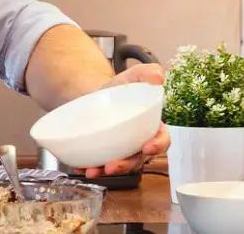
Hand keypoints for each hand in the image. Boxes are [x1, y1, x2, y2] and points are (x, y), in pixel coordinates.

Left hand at [80, 63, 169, 178]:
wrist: (95, 93)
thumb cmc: (120, 88)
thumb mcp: (134, 75)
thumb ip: (148, 72)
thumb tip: (158, 78)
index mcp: (151, 127)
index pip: (162, 140)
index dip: (157, 146)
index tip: (148, 148)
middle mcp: (138, 143)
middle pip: (138, 159)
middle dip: (126, 166)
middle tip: (112, 166)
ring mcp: (121, 150)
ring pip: (119, 166)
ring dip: (106, 172)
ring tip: (93, 171)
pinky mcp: (104, 154)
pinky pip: (99, 165)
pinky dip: (91, 168)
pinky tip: (81, 167)